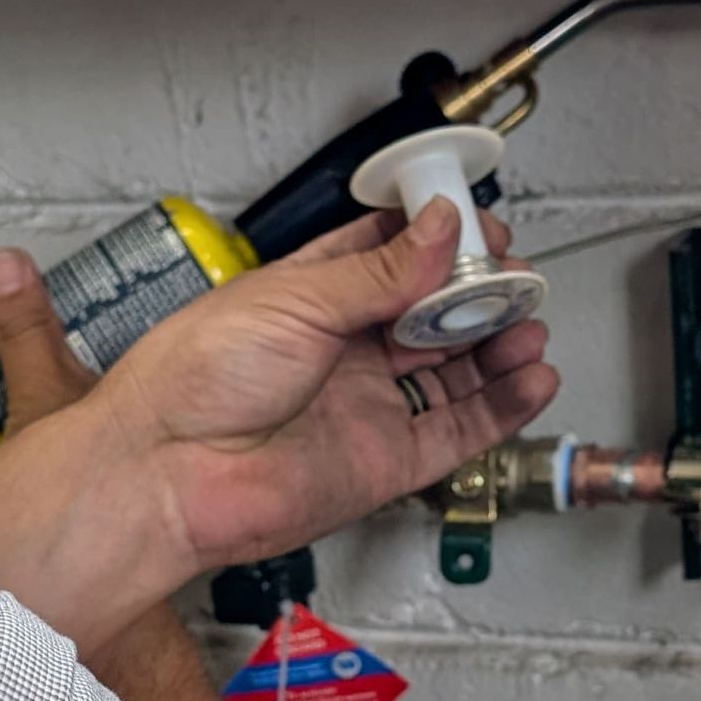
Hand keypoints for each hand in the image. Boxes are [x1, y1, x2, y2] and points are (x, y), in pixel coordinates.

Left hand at [0, 205, 556, 653]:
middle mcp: (344, 349)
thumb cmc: (192, 383)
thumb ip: (380, 271)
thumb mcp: (295, 300)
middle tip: (511, 276)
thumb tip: (440, 228)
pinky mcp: (388, 460)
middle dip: (480, 291)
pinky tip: (532, 378)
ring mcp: (369, 405)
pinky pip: (461, 431)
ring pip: (457, 371)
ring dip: (499, 344)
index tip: (479, 225)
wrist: (168, 474)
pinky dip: (504, 405)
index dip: (441, 239)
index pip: (392, 254)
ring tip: (527, 324)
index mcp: (312, 296)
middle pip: (435, 312)